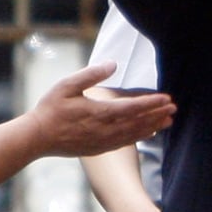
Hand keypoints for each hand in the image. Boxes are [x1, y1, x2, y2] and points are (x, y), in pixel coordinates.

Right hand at [29, 62, 174, 157]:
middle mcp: (104, 128)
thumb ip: (91, 74)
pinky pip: (125, 142)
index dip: (151, 103)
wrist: (37, 138)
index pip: (132, 107)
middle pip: (138, 121)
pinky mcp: (100, 148)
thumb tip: (113, 63)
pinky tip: (149, 132)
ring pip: (134, 133)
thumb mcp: (66, 85)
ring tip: (169, 120)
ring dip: (153, 126)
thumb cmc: (50, 109)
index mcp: (98, 112)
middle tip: (174, 107)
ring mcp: (103, 141)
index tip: (167, 98)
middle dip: (157, 114)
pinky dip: (140, 136)